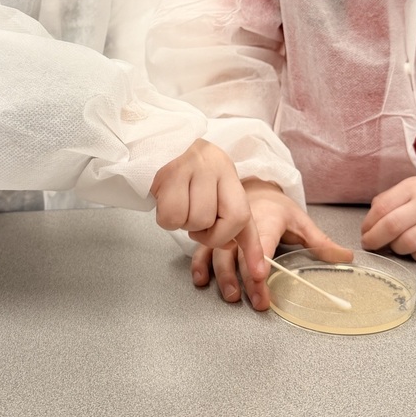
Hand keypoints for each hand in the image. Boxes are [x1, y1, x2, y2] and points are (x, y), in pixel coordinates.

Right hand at [150, 140, 266, 286]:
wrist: (156, 142)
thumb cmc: (186, 174)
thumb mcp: (212, 190)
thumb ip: (227, 219)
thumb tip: (234, 248)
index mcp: (230, 178)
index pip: (245, 218)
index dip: (253, 250)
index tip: (259, 274)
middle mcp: (218, 169)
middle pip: (220, 227)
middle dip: (204, 232)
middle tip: (193, 214)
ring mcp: (194, 169)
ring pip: (195, 223)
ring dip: (183, 221)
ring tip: (179, 201)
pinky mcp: (170, 173)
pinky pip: (171, 217)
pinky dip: (166, 217)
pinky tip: (166, 198)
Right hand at [190, 179, 353, 310]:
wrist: (254, 187)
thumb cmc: (278, 208)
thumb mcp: (302, 221)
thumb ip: (321, 242)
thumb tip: (347, 257)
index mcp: (266, 221)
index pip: (261, 244)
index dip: (259, 263)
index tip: (262, 281)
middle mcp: (241, 226)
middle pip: (239, 254)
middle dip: (244, 279)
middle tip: (254, 301)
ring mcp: (224, 231)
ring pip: (218, 254)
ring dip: (223, 277)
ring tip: (231, 296)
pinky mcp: (213, 235)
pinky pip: (202, 250)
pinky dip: (200, 265)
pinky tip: (202, 281)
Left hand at [360, 177, 415, 262]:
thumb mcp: (412, 189)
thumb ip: (389, 202)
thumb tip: (369, 224)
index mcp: (413, 187)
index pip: (382, 208)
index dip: (368, 225)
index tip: (365, 234)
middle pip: (392, 226)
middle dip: (375, 240)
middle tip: (372, 246)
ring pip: (409, 243)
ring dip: (398, 249)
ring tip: (399, 247)